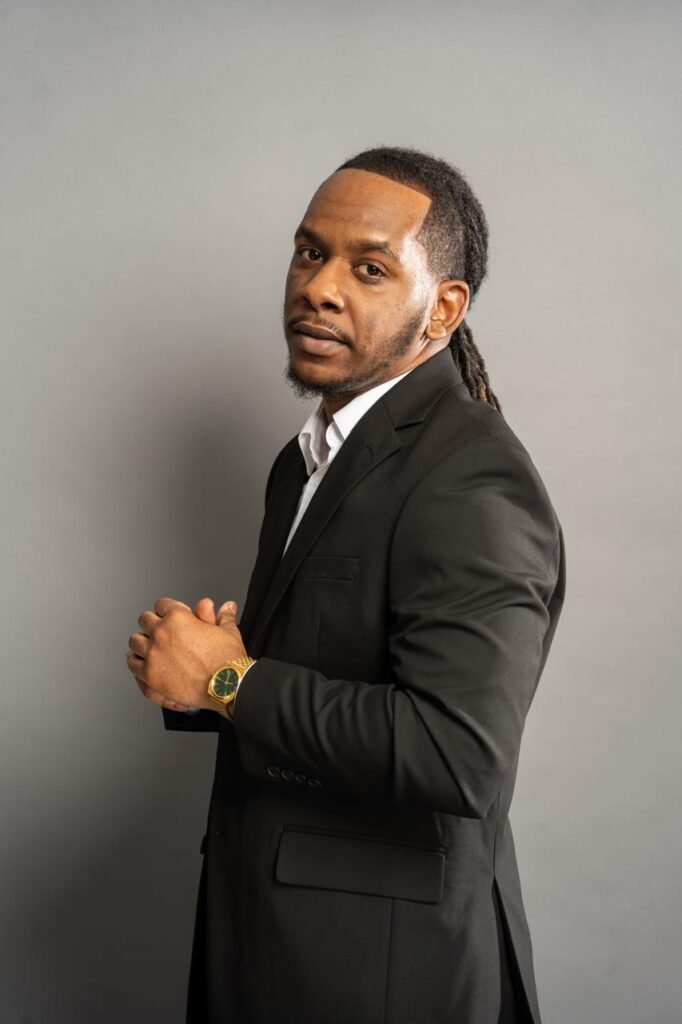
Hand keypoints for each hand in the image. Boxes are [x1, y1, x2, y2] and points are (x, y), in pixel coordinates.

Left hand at [126, 596, 245, 712]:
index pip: (162, 604)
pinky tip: (140, 662)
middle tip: (161, 629)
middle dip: (153, 622)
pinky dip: (135, 662)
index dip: (168, 608)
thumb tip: (227, 607)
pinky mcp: (150, 675)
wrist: (226, 686)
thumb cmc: (227, 661)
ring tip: (148, 645)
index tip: (172, 614)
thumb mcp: (229, 632)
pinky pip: (133, 664)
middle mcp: (162, 633)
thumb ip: (224, 617)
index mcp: (178, 618)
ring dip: (141, 641)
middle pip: (145, 619)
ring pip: (134, 641)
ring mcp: (153, 655)